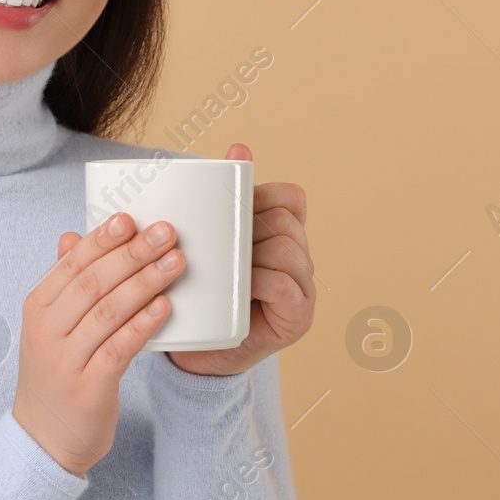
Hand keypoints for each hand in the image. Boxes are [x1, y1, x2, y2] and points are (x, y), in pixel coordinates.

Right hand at [13, 211, 186, 476]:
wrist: (43, 441)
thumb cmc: (57, 375)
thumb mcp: (51, 328)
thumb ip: (66, 284)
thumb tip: (72, 235)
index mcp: (38, 308)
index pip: (71, 264)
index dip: (101, 239)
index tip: (131, 218)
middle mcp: (46, 331)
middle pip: (92, 282)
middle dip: (132, 253)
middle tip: (166, 232)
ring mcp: (65, 361)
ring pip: (108, 311)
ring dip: (145, 282)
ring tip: (176, 261)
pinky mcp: (88, 387)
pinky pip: (119, 348)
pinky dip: (143, 324)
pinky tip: (165, 306)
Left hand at [168, 142, 315, 377]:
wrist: (195, 354)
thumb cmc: (200, 294)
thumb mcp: (206, 243)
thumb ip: (218, 201)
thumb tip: (237, 146)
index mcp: (283, 236)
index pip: (290, 197)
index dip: (263, 195)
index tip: (231, 210)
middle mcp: (300, 260)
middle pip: (284, 219)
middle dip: (249, 225)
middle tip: (218, 246)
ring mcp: (303, 289)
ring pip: (286, 246)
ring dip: (252, 252)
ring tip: (226, 268)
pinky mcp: (298, 318)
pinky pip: (285, 283)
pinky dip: (260, 279)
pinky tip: (242, 286)